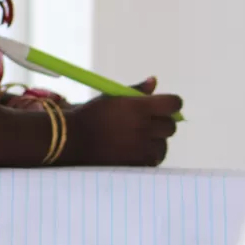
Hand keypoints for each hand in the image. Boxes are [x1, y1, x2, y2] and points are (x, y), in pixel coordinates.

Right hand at [66, 80, 182, 166]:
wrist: (71, 140)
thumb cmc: (89, 116)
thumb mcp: (111, 98)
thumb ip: (136, 91)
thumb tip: (154, 81)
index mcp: (139, 107)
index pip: (174, 103)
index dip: (171, 104)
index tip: (164, 106)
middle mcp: (144, 127)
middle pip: (170, 126)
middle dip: (161, 124)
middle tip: (147, 125)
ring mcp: (141, 148)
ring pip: (163, 146)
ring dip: (156, 143)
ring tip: (139, 141)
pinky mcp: (136, 164)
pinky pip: (153, 161)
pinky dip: (148, 157)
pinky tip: (135, 152)